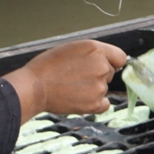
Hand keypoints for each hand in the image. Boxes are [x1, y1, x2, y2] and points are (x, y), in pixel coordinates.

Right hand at [3, 39, 126, 122]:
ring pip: (104, 88)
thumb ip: (92, 53)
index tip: (103, 66)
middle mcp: (101, 66)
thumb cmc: (46, 67)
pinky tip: (79, 99)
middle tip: (75, 77)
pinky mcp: (95, 103)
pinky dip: (95, 104)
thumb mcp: (71, 49)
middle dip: (97, 74)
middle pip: (111, 72)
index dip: (111, 61)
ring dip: (92, 89)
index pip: (120, 57)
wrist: (33, 87)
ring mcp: (100, 86)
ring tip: (70, 88)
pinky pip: (104, 104)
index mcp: (95, 49)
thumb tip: (107, 62)